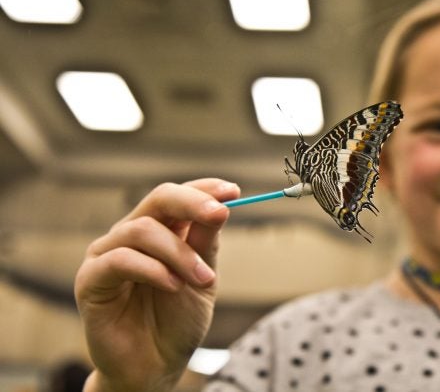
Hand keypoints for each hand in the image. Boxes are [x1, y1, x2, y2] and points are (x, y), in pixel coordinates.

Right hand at [75, 178, 239, 391]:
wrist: (155, 366)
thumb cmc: (177, 321)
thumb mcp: (203, 278)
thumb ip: (205, 243)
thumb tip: (221, 205)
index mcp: (159, 231)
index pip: (178, 196)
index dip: (204, 188)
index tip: (233, 191)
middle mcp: (130, 235)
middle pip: (158, 199)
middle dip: (193, 203)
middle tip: (220, 214)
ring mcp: (107, 254)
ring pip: (142, 230)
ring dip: (179, 253)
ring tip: (202, 279)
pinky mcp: (90, 280)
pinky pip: (119, 259)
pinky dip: (152, 269)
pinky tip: (173, 286)